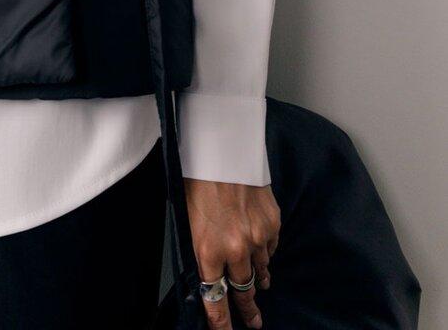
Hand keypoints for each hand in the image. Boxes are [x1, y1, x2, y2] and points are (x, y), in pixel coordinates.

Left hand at [183, 177, 280, 328]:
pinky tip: (263, 251)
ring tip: (261, 288)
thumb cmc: (196, 176)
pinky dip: (266, 251)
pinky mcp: (272, 222)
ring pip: (261, 271)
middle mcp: (234, 249)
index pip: (214, 299)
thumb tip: (206, 267)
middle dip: (248, 310)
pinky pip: (271, 248)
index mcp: (206, 250)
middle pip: (244, 291)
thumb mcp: (186, 216)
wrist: (221, 146)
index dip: (220, 322)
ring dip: (259, 280)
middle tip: (253, 323)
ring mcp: (257, 237)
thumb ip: (198, 245)